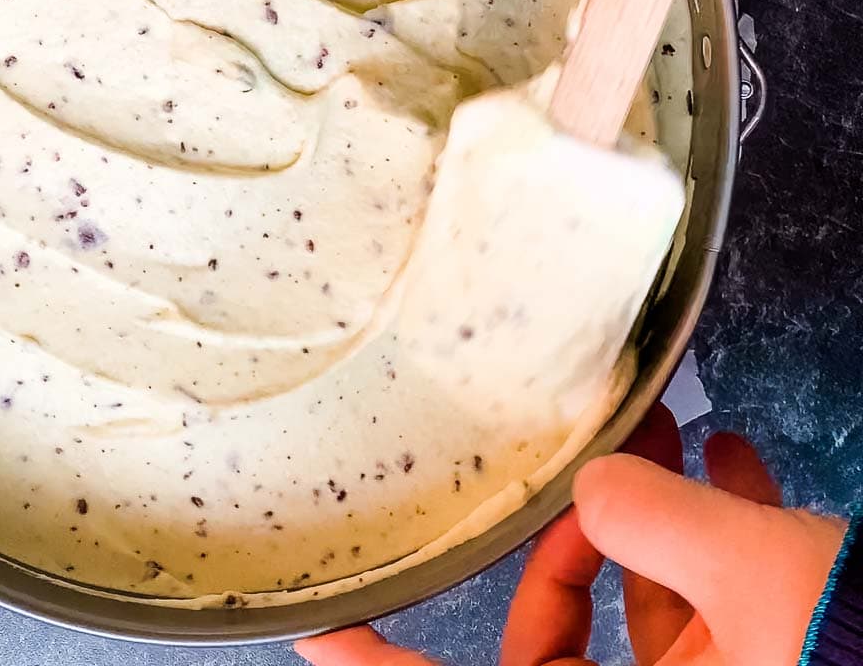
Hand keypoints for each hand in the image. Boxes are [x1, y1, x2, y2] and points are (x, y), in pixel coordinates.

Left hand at [294, 406, 845, 665]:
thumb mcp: (761, 584)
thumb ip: (657, 524)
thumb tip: (600, 484)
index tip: (323, 624)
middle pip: (555, 643)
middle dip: (563, 546)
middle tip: (586, 476)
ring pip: (647, 612)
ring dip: (652, 520)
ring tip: (672, 440)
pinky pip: (713, 608)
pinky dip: (712, 537)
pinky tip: (731, 467)